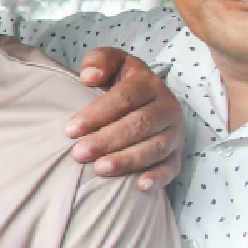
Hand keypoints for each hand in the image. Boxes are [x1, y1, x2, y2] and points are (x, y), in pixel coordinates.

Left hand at [69, 49, 184, 190]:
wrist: (144, 100)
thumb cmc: (118, 83)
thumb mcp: (110, 63)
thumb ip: (99, 61)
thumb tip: (89, 76)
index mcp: (149, 83)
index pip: (125, 97)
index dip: (97, 113)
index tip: (70, 129)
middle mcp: (166, 107)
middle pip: (138, 125)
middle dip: (107, 140)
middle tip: (79, 153)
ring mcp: (174, 132)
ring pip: (154, 147)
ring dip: (127, 160)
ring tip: (99, 169)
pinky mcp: (177, 154)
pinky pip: (172, 167)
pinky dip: (158, 177)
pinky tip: (140, 186)